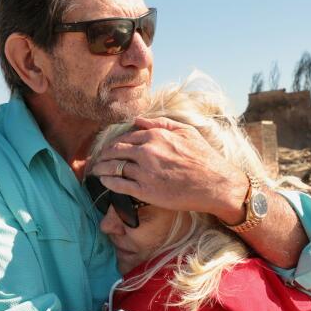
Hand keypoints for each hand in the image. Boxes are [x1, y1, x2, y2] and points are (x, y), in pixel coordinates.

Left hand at [93, 117, 246, 219]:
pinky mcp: (145, 191)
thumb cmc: (204, 158)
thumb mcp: (186, 132)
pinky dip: (107, 182)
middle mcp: (147, 152)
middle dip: (102, 155)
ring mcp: (144, 172)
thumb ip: (161, 124)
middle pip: (114, 151)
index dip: (114, 144)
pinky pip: (118, 185)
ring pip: (113, 167)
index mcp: (155, 136)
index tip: (108, 149)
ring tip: (95, 171)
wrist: (215, 184)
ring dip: (101, 169)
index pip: (125, 137)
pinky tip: (103, 182)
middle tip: (96, 160)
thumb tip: (138, 120)